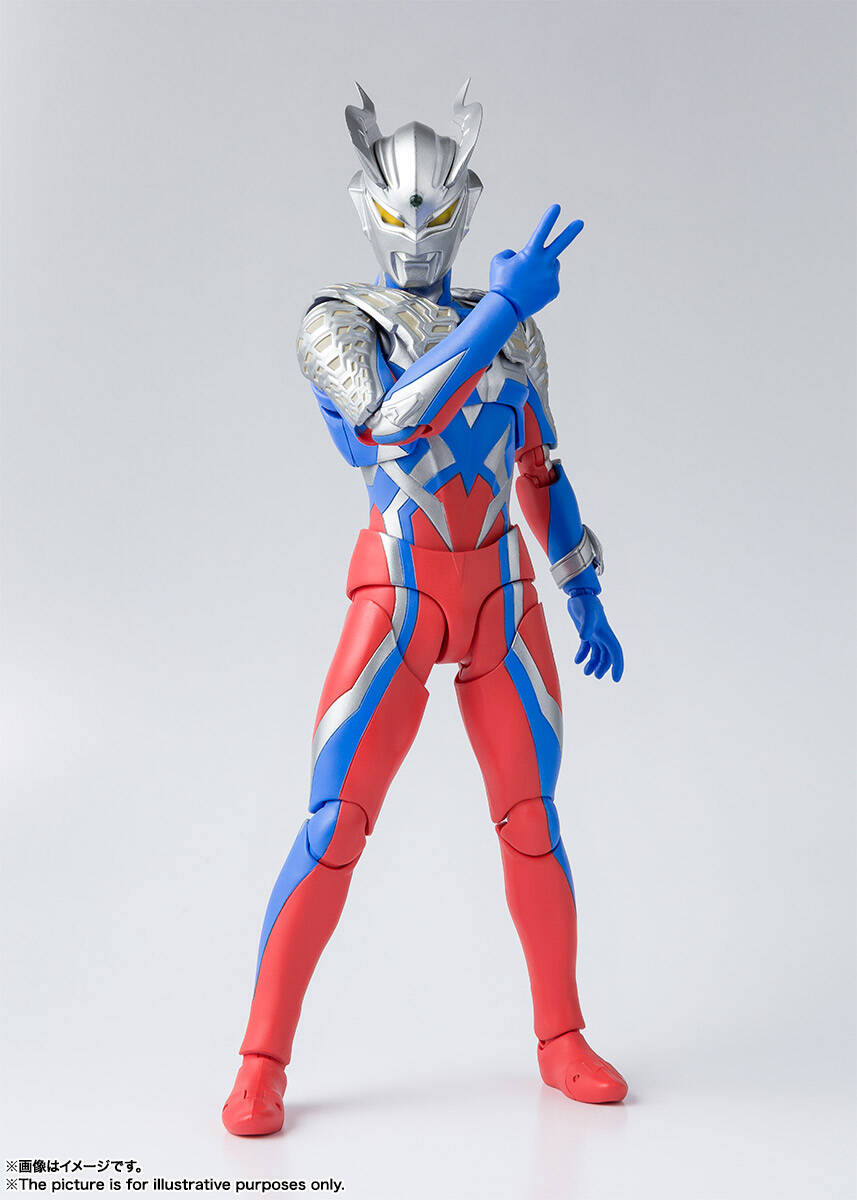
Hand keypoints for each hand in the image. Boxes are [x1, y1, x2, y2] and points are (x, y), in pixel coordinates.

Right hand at [489, 204, 582, 320]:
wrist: (506, 308)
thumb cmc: (500, 283)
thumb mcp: (498, 262)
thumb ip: (510, 253)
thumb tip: (519, 255)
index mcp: (530, 254)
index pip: (542, 231)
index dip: (549, 219)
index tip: (557, 207)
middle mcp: (544, 264)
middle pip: (560, 244)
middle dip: (571, 232)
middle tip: (581, 222)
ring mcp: (551, 277)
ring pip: (551, 265)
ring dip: (542, 268)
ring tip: (528, 281)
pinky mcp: (554, 289)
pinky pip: (550, 281)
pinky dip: (542, 283)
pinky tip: (531, 290)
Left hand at [567, 594, 623, 681]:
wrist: (579, 594)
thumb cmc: (585, 603)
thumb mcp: (586, 614)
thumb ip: (586, 626)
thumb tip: (584, 638)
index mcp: (606, 633)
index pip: (615, 652)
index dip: (617, 665)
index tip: (616, 678)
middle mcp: (602, 635)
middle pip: (607, 655)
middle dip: (604, 667)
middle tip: (597, 676)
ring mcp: (595, 634)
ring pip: (597, 653)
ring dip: (593, 663)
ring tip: (586, 672)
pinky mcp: (586, 632)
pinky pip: (587, 647)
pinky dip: (583, 654)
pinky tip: (577, 661)